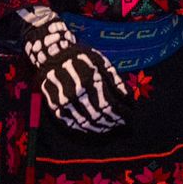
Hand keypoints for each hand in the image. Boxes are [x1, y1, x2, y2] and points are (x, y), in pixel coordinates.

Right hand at [17, 7, 131, 133]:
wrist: (52, 55)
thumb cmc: (81, 57)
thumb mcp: (101, 62)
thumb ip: (115, 81)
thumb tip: (128, 101)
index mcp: (89, 80)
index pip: (111, 105)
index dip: (123, 113)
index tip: (130, 116)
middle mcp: (76, 94)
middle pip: (100, 116)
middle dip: (114, 121)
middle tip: (122, 123)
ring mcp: (64, 103)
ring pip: (87, 123)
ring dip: (102, 127)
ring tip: (111, 126)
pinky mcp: (55, 108)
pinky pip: (73, 124)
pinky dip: (86, 128)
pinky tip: (95, 128)